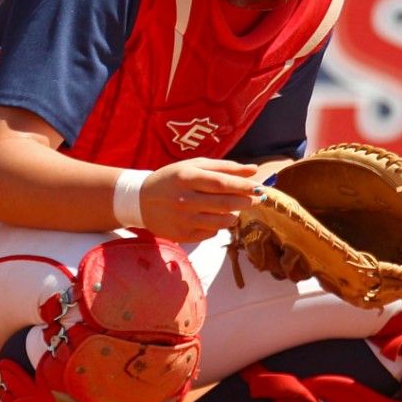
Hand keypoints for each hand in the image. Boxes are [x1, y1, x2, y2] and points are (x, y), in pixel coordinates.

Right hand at [140, 158, 265, 242]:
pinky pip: (211, 232)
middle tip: (257, 199)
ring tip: (233, 207)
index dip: (244, 186)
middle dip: (246, 202)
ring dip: (234, 215)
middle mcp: (184, 199)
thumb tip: (254, 170)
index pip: (222, 183)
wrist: (141, 201)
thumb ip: (224, 167)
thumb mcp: (194, 166)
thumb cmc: (172, 179)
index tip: (260, 187)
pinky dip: (218, 224)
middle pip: (225, 204)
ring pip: (222, 221)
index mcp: (187, 177)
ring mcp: (183, 220)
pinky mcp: (183, 236)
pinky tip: (211, 216)